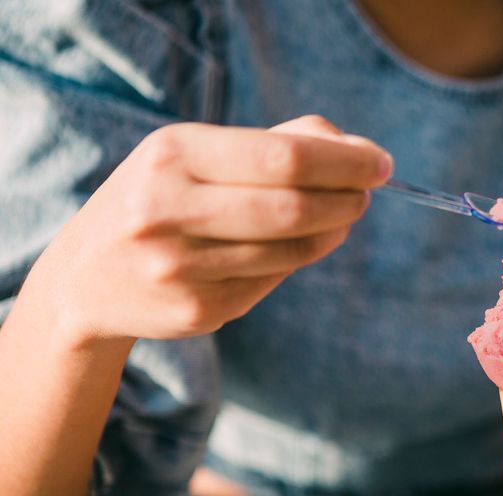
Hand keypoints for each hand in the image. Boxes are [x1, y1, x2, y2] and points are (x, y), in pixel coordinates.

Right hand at [34, 115, 390, 343]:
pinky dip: (297, 260)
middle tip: (366, 195)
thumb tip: (359, 150)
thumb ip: (279, 143)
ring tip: (340, 218)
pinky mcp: (195, 310)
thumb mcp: (199, 154)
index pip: (283, 157)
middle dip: (347, 200)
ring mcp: (179, 266)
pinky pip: (273, 281)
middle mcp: (168, 209)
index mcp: (172, 155)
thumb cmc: (164, 198)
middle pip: (293, 207)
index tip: (381, 163)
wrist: (88, 277)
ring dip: (331, 232)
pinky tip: (293, 248)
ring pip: (291, 250)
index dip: (344, 162)